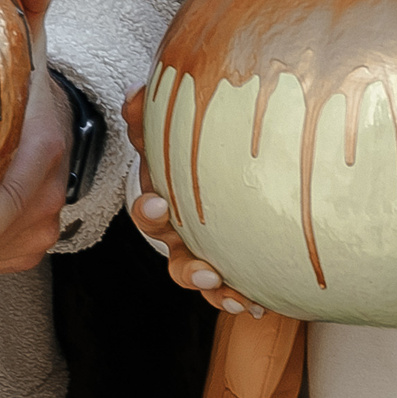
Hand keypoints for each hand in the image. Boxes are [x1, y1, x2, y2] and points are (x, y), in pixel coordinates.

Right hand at [121, 84, 263, 319]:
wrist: (210, 162)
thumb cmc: (183, 147)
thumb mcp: (165, 130)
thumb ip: (148, 115)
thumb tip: (136, 93)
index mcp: (162, 203)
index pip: (147, 212)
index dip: (148, 212)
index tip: (158, 205)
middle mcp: (178, 234)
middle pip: (175, 260)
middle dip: (188, 268)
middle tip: (206, 270)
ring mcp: (201, 251)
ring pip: (202, 279)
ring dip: (216, 291)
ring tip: (236, 295)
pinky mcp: (227, 263)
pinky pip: (231, 286)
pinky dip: (242, 296)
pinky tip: (261, 304)